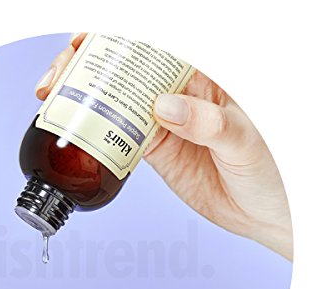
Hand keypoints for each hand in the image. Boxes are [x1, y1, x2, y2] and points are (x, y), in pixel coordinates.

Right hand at [36, 34, 292, 260]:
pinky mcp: (154, 151)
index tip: (87, 42)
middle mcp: (178, 94)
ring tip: (54, 102)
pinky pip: (119, 137)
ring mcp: (162, 123)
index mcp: (203, 76)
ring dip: (82, 100)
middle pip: (123, 69)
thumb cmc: (271, 168)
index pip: (153, 46)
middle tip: (59, 78)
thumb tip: (163, 107)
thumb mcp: (245, 140)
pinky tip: (77, 134)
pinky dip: (96, 135)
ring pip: (114, 101)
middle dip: (86, 67)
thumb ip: (208, 122)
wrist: (264, 212)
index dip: (117, 39)